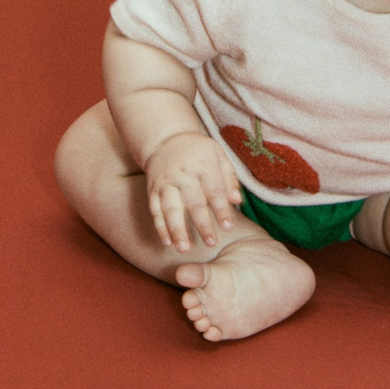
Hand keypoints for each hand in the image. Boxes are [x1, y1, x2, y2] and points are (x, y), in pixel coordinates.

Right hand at [145, 132, 242, 252]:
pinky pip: (155, 210)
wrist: (166, 139)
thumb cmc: (199, 152)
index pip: (214, 189)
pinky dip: (160, 227)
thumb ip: (229, 178)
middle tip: (211, 243)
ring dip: (177, 229)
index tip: (228, 227)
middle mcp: (183, 174)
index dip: (221, 209)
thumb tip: (237, 201)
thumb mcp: (219, 155)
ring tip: (183, 249)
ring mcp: (166, 182)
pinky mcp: (152, 189)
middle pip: (193, 202)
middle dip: (202, 224)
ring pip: (170, 208)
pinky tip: (167, 242)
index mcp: (203, 165)